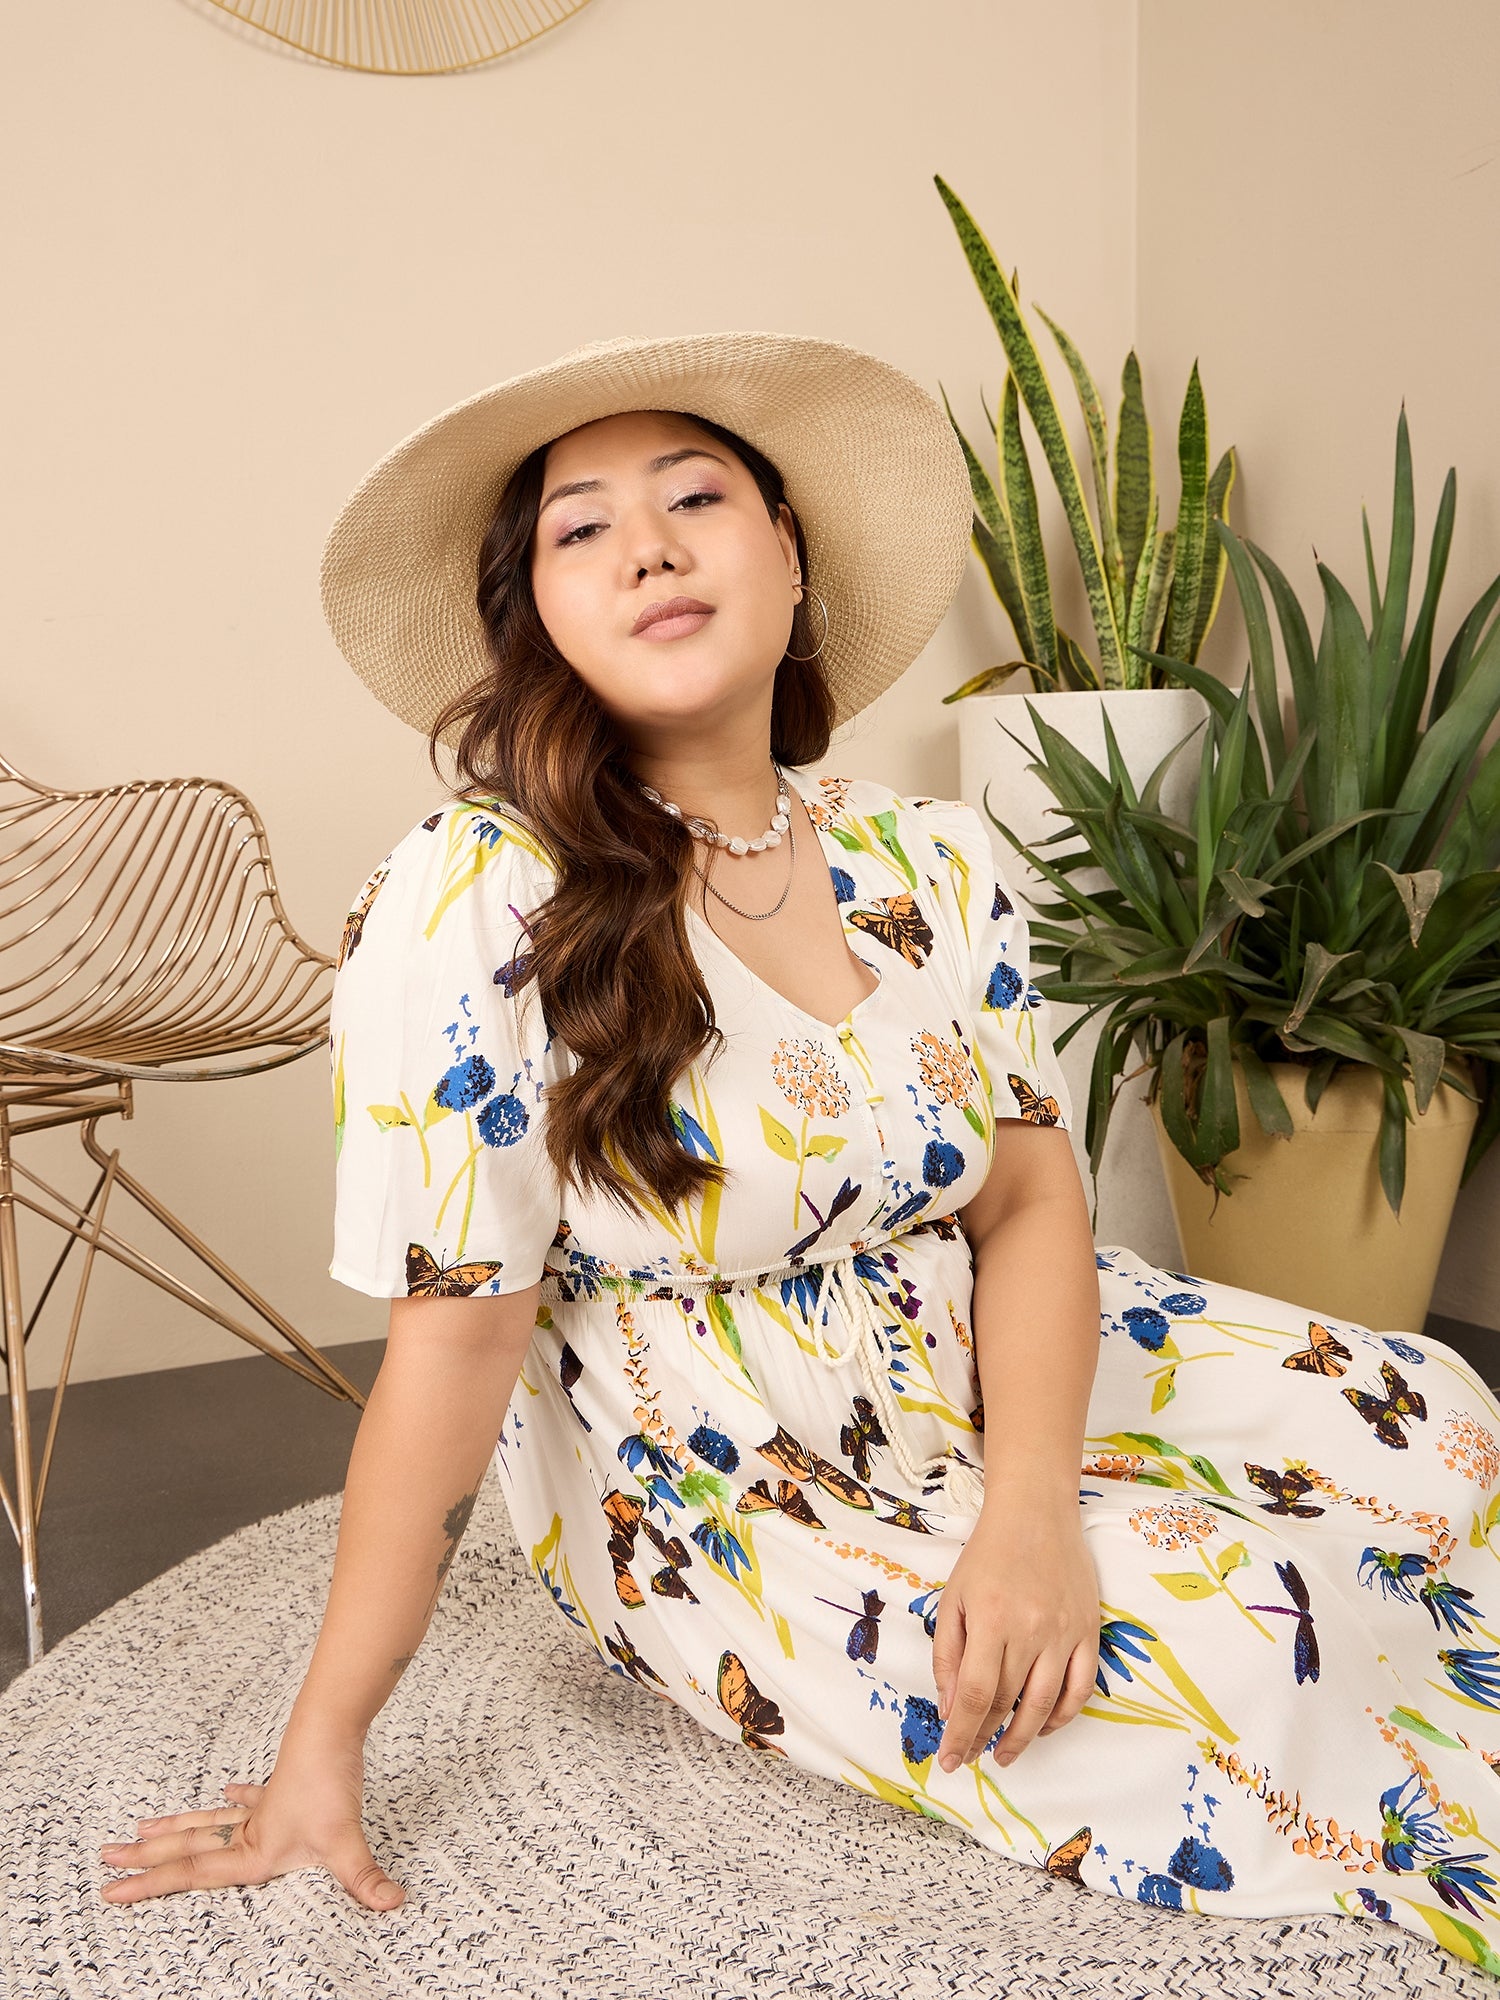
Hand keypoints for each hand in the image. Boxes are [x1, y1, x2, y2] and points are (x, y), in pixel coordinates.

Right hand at [98, 1736, 403, 1908]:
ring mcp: (262, 1808)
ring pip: (207, 1822)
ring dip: (176, 1827)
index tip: (110, 1890)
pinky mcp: (281, 1788)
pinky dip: (236, 1797)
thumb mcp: (344, 1839)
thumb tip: (392, 1903)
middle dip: (145, 1858)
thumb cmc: (328, 1783)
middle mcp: (249, 1832)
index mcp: (252, 1852)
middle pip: (186, 1847)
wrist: (330, 1728)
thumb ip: (363, 1878)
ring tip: (142, 1828)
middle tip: (105, 1858)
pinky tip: (228, 1791)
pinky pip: (249, 1799)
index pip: (190, 1875)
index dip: (148, 1885)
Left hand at [930, 1495, 1098, 1774]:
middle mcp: (1030, 1630)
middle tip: (971, 1756)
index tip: (950, 1761)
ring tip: (1004, 1755)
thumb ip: (948, 1655)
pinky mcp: (1089, 1631)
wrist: (1036, 1513)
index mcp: (991, 1620)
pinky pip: (1081, 1687)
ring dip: (1024, 1738)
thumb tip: (950, 1709)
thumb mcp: (953, 1598)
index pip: (976, 1694)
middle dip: (985, 1737)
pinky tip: (1042, 1726)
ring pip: (1045, 1704)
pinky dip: (1062, 1715)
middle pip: (1008, 1702)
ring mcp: (1064, 1632)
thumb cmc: (987, 1554)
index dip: (962, 1734)